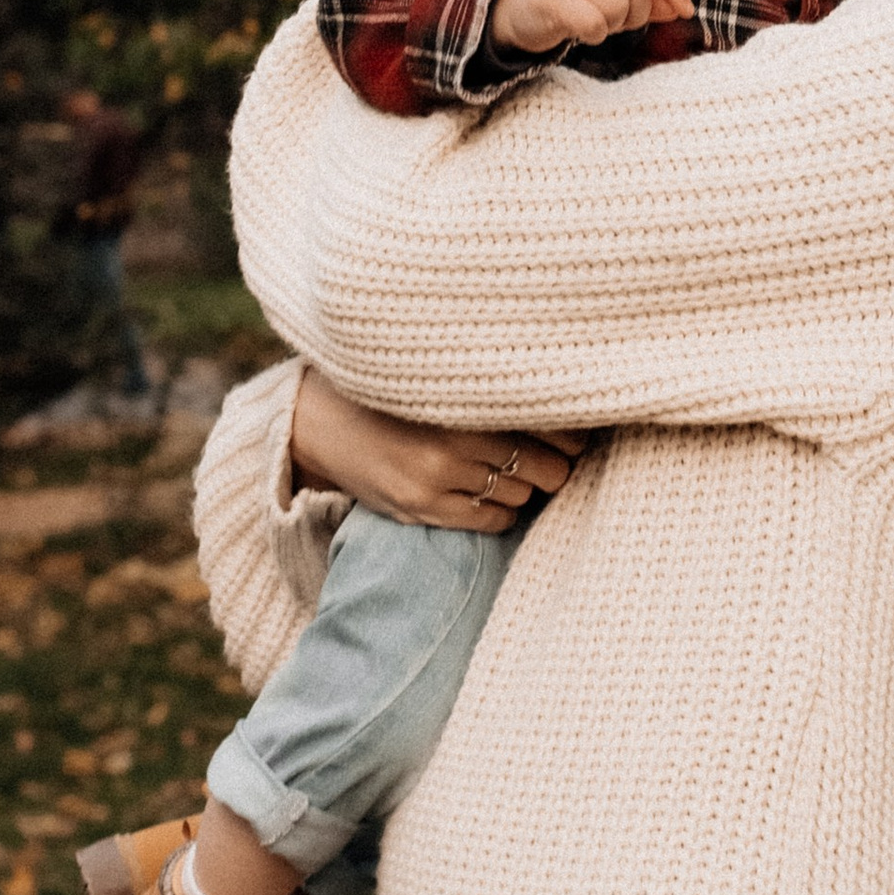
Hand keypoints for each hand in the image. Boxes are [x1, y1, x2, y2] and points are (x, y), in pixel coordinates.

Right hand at [290, 363, 581, 531]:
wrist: (318, 420)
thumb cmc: (393, 387)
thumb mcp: (442, 374)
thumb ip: (495, 383)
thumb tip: (570, 397)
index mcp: (466, 395)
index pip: (552, 423)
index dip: (572, 431)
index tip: (575, 429)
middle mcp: (455, 438)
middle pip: (547, 467)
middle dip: (555, 463)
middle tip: (553, 453)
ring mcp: (437, 479)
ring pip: (521, 495)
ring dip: (524, 485)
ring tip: (513, 467)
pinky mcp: (422, 509)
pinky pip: (492, 520)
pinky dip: (501, 509)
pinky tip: (487, 489)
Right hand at [485, 0, 694, 57]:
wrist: (512, 7)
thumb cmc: (568, 2)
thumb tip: (680, 8)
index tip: (686, 13)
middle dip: (634, 15)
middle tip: (611, 21)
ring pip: (618, 10)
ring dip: (610, 27)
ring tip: (591, 22)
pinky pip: (594, 25)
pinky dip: (591, 35)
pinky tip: (578, 31)